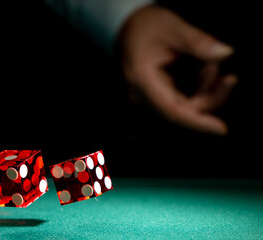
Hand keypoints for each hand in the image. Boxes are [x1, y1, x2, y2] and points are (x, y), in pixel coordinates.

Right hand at [118, 6, 236, 134]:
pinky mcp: (155, 93)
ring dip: (204, 91)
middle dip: (209, 97)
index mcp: (143, 80)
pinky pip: (180, 99)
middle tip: (228, 78)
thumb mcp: (172, 28)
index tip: (221, 129)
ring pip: (183, 107)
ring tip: (212, 65)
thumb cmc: (144, 25)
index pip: (172, 111)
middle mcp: (143, 94)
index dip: (197, 122)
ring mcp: (149, 95)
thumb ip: (198, 42)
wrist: (126, 26)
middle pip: (182, 110)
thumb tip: (225, 53)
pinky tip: (203, 71)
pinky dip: (197, 88)